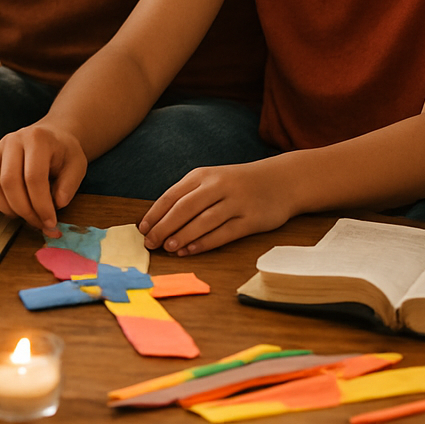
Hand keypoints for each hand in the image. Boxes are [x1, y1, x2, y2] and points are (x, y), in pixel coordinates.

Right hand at [0, 124, 86, 236]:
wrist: (50, 138)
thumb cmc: (63, 153)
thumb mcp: (77, 166)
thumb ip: (69, 186)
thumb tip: (57, 204)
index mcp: (37, 139)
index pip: (34, 177)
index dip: (41, 205)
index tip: (50, 222)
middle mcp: (13, 140)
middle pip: (9, 181)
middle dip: (24, 209)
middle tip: (38, 223)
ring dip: (7, 208)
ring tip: (25, 216)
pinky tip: (13, 207)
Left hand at [138, 163, 294, 255]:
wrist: (281, 180)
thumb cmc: (238, 183)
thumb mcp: (212, 180)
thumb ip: (189, 195)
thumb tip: (159, 220)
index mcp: (203, 175)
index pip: (172, 195)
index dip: (155, 214)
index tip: (142, 229)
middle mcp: (218, 186)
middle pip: (184, 208)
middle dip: (164, 227)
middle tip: (150, 243)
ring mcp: (236, 202)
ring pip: (203, 221)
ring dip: (182, 236)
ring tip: (168, 248)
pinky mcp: (251, 219)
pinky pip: (223, 233)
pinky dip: (204, 243)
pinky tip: (190, 250)